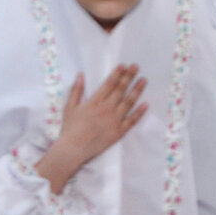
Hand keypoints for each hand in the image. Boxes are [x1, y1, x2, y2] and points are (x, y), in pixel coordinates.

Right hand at [36, 66, 146, 193]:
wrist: (74, 148)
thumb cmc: (70, 128)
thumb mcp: (70, 107)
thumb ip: (76, 90)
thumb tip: (80, 75)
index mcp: (95, 101)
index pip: (109, 84)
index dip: (117, 74)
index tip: (124, 65)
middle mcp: (106, 108)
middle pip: (120, 90)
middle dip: (129, 77)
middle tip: (136, 67)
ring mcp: (114, 120)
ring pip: (128, 102)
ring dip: (137, 90)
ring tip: (143, 80)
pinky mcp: (119, 132)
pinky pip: (132, 121)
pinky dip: (139, 112)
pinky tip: (146, 104)